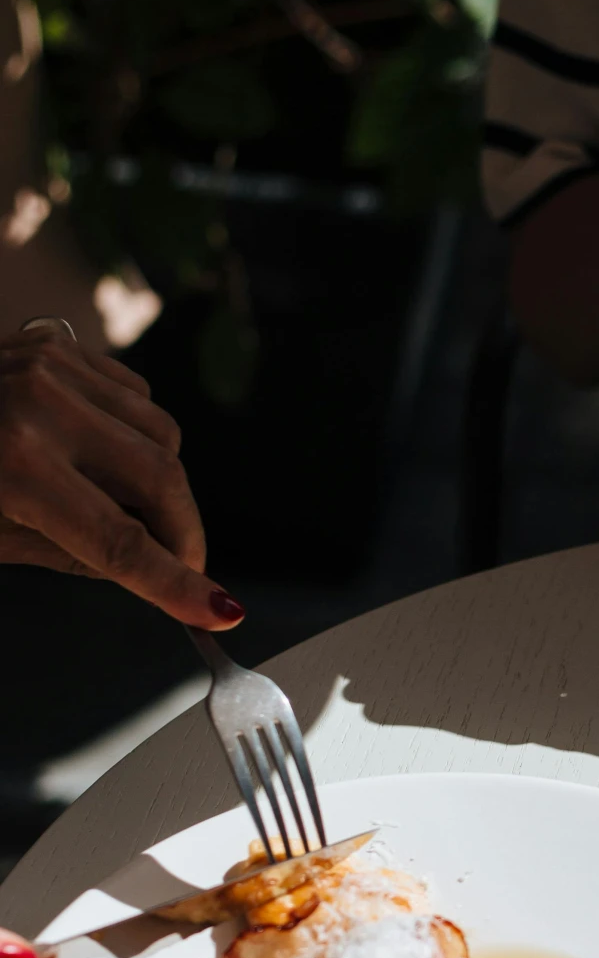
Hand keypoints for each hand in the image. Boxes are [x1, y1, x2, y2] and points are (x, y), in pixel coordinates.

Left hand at [0, 325, 241, 625]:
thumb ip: (79, 555)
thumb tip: (154, 573)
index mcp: (16, 467)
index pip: (119, 541)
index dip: (175, 584)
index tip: (219, 612)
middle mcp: (41, 408)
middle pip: (162, 481)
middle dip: (184, 535)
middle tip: (181, 569)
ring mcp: (52, 366)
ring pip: (163, 437)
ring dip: (163, 485)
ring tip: (123, 507)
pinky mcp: (60, 345)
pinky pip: (138, 399)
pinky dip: (138, 436)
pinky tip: (102, 454)